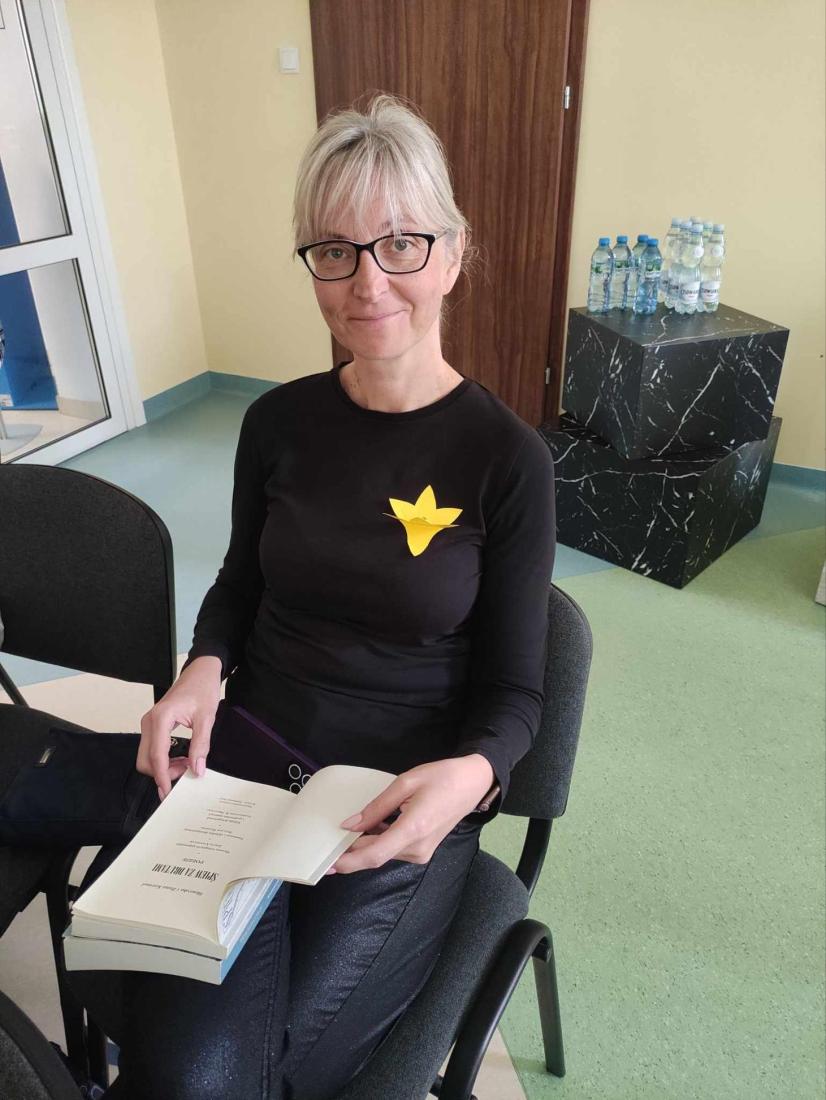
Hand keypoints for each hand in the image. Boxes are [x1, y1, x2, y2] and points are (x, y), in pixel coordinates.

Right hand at [136, 656, 222, 799]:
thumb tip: (197, 769)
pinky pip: (152, 749)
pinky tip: (181, 758)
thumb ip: (201, 745)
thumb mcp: (206, 718)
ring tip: (187, 764)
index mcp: (161, 718)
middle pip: (145, 760)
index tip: (168, 793)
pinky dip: (163, 759)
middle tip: (186, 773)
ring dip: (163, 767)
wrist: (200, 672)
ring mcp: (149, 723)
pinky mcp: (153, 725)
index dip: (162, 777)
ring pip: (147, 757)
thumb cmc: (202, 689)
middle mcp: (149, 721)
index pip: (156, 756)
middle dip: (163, 773)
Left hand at [327, 754, 494, 873]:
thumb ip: (377, 806)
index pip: (375, 854)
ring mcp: (422, 852)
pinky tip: (369, 829)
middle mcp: (417, 847)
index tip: (328, 863)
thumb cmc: (441, 777)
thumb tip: (350, 824)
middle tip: (327, 846)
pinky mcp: (423, 850)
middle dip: (351, 853)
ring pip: (384, 854)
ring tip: (346, 833)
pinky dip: (378, 841)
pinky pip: (394, 849)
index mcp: (413, 829)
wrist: (473, 783)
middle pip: (376, 856)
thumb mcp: (405, 783)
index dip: (349, 861)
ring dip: (364, 845)